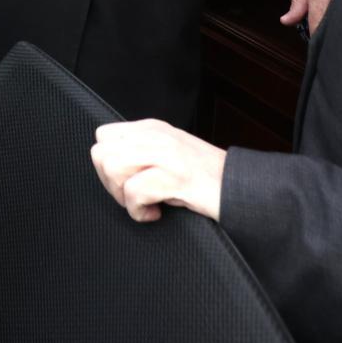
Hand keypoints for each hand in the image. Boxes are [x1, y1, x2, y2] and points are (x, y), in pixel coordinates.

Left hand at [90, 119, 226, 222]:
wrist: (240, 189)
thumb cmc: (204, 180)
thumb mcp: (168, 156)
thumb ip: (140, 153)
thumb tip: (107, 164)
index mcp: (152, 129)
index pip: (103, 136)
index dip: (108, 165)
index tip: (128, 182)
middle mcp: (156, 136)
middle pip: (101, 153)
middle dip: (111, 183)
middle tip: (135, 197)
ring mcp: (167, 153)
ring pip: (113, 168)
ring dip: (124, 197)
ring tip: (146, 204)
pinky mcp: (175, 176)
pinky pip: (134, 193)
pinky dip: (140, 212)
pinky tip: (156, 213)